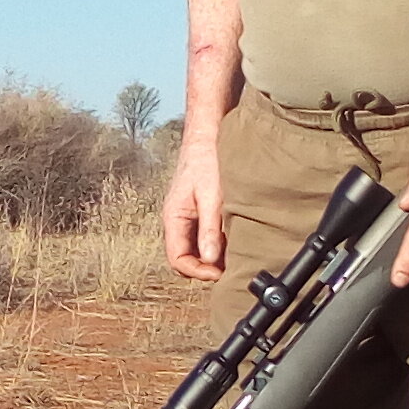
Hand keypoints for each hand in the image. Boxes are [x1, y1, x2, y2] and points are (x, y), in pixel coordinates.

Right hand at [162, 144, 228, 281]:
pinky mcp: (201, 210)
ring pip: (198, 248)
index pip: (177, 260)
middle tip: (230, 268)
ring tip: (235, 255)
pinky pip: (206, 235)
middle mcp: (178, 220)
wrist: (209, 134)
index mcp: (174, 218)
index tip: (220, 273)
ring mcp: (189, 216)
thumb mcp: (211, 196)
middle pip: (187, 258)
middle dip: (206, 267)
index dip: (198, 272)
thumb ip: (210, 229)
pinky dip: (219, 242)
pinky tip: (235, 239)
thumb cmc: (207, 160)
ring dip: (214, 255)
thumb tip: (211, 260)